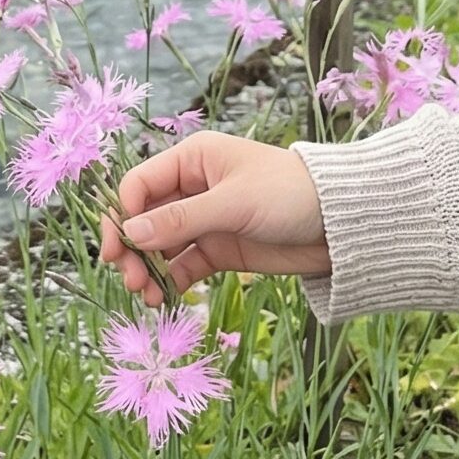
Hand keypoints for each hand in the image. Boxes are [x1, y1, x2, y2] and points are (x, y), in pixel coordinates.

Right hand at [99, 131, 329, 303]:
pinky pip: (182, 265)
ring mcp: (205, 220)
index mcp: (193, 160)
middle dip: (133, 248)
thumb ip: (181, 219)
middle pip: (145, 218)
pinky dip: (169, 281)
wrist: (340, 225)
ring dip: (147, 268)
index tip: (118, 249)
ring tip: (145, 296)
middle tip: (129, 280)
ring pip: (160, 245)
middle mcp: (192, 187)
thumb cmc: (288, 194)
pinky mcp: (219, 250)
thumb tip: (131, 233)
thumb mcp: (233, 203)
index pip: (140, 184)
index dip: (123, 215)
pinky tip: (163, 298)